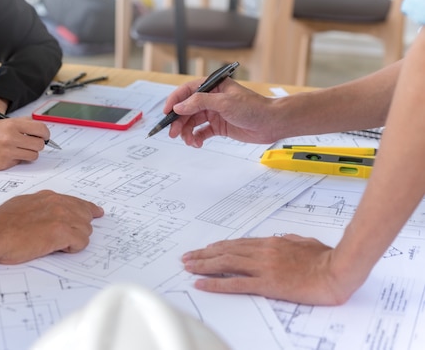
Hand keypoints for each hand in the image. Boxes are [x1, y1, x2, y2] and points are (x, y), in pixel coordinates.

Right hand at [0, 117, 50, 169]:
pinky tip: (9, 156)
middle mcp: (12, 138)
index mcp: (12, 124)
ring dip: (30, 154)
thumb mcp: (0, 123)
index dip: (45, 134)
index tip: (44, 136)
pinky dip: (18, 160)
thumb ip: (19, 124)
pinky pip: (20, 163)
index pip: (41, 129)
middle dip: (38, 144)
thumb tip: (36, 128)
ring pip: (33, 156)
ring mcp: (9, 152)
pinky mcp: (5, 164)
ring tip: (21, 150)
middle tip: (32, 144)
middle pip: (40, 144)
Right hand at [0, 190, 104, 264]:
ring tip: (53, 244)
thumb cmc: (1, 224)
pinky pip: (81, 242)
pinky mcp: (61, 232)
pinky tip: (57, 248)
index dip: (87, 209)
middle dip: (79, 228)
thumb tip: (45, 215)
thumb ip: (40, 207)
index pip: (77, 201)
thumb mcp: (23, 205)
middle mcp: (58, 203)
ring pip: (85, 230)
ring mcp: (61, 217)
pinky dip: (72, 248)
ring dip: (73, 240)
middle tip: (67, 238)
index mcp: (48, 197)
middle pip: (85, 215)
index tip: (96, 212)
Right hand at [163, 78, 280, 146]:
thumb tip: (179, 106)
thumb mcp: (224, 102)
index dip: (174, 101)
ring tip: (189, 141)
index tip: (166, 112)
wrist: (271, 123)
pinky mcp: (218, 126)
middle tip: (173, 133)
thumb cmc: (253, 108)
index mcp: (212, 87)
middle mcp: (211, 99)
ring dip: (187, 132)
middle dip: (179, 121)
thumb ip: (199, 103)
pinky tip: (197, 143)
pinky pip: (201, 132)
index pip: (187, 91)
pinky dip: (196, 138)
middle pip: (187, 109)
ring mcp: (214, 113)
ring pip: (193, 122)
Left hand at [182, 235, 359, 304]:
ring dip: (203, 265)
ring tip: (188, 267)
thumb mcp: (305, 243)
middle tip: (186, 258)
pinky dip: (215, 283)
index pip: (237, 244)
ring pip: (225, 263)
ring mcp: (263, 267)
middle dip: (203, 255)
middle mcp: (262, 252)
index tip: (204, 250)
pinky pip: (235, 283)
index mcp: (271, 243)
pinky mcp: (267, 284)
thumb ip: (291, 240)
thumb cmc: (326, 258)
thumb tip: (284, 239)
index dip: (217, 247)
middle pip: (225, 251)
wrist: (337, 270)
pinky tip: (202, 283)